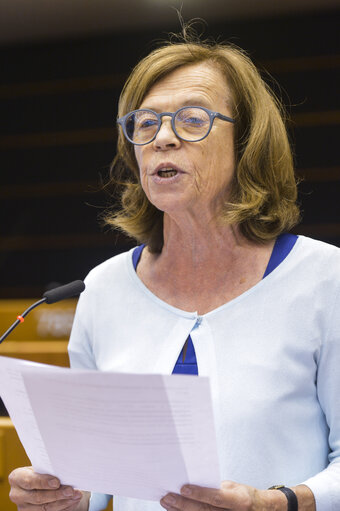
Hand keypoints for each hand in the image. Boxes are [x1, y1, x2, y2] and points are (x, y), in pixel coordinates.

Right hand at [8, 466, 89, 510]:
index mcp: (16, 478)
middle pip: (37, 497)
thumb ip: (48, 469)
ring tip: (76, 495)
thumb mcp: (41, 467)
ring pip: (45, 508)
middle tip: (70, 490)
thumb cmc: (43, 471)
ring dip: (63, 502)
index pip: (29, 481)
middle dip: (56, 494)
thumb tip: (65, 469)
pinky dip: (63, 507)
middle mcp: (16, 494)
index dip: (43, 482)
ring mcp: (23, 507)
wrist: (42, 482)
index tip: (57, 482)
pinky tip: (72, 501)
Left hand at [160, 481, 286, 510]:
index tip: (182, 488)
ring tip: (167, 504)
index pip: (217, 497)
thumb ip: (216, 488)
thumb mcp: (235, 488)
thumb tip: (193, 483)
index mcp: (240, 501)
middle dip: (183, 505)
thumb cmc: (245, 496)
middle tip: (167, 497)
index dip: (200, 493)